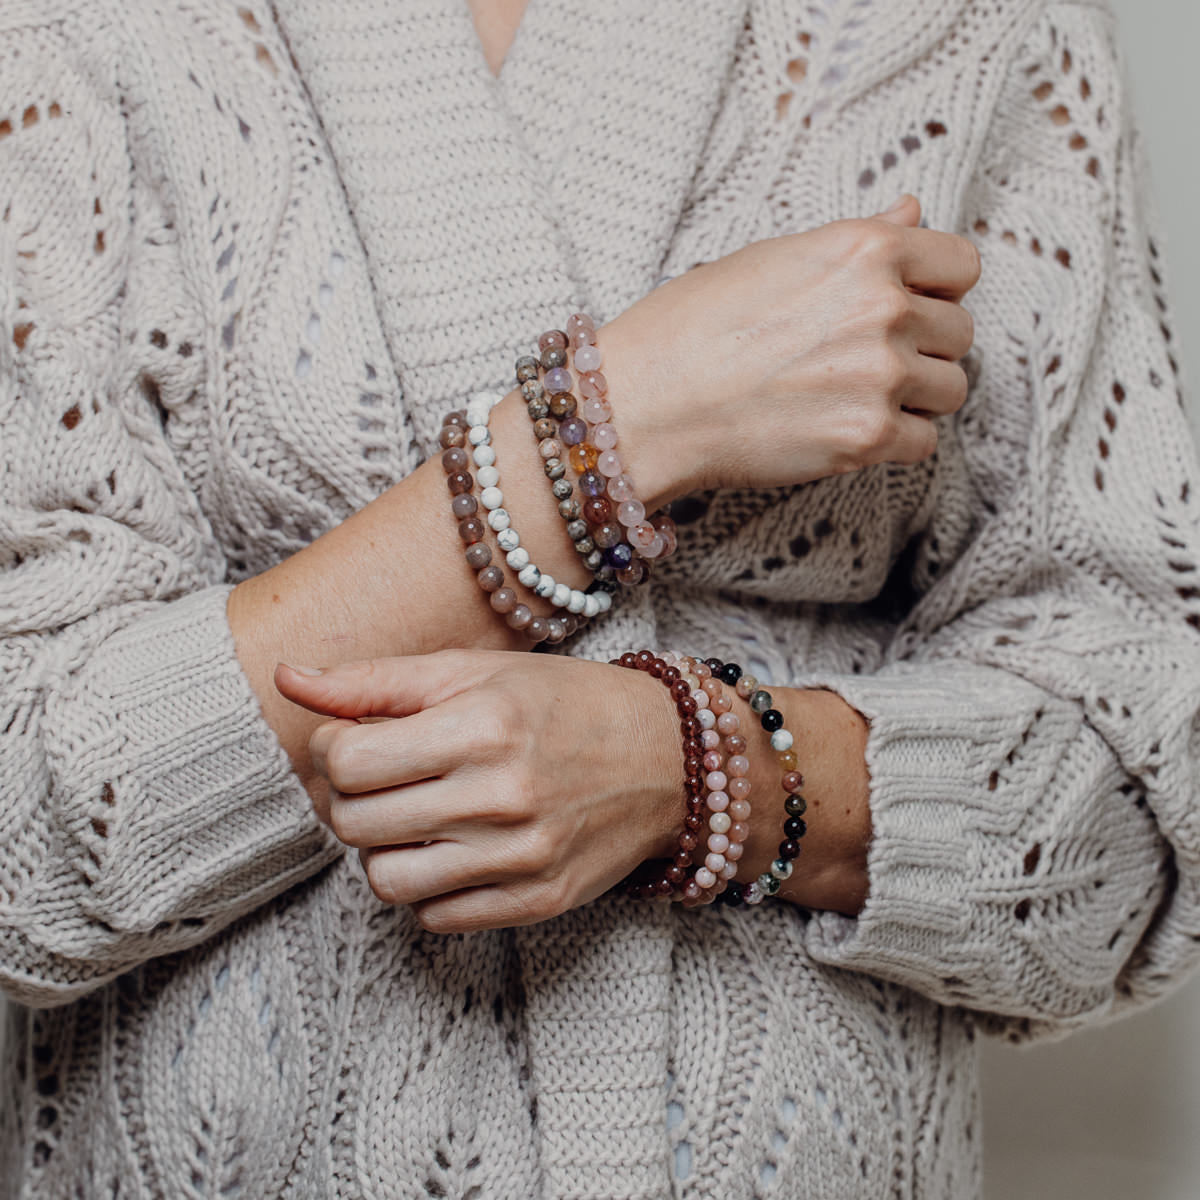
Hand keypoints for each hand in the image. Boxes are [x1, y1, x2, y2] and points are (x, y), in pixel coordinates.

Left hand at [273, 651, 682, 931]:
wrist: (667, 759)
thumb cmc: (564, 703)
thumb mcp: (475, 671)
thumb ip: (375, 681)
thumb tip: (286, 677)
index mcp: (483, 724)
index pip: (346, 760)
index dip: (333, 749)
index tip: (356, 739)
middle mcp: (503, 795)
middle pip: (355, 823)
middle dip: (349, 799)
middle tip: (381, 778)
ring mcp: (523, 857)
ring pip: (386, 879)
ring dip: (383, 847)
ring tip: (415, 816)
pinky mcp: (536, 901)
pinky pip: (434, 916)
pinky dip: (427, 886)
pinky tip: (453, 849)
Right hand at [605, 194, 979, 501]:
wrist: (647, 403)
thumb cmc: (690, 327)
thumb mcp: (772, 258)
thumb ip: (855, 242)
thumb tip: (912, 214)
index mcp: (865, 250)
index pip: (963, 265)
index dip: (937, 288)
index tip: (910, 306)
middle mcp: (885, 307)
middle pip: (959, 332)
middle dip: (923, 347)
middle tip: (865, 362)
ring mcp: (881, 375)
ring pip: (950, 389)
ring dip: (915, 397)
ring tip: (857, 398)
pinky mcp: (867, 437)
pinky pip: (924, 441)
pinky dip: (894, 442)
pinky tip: (848, 431)